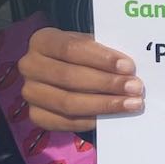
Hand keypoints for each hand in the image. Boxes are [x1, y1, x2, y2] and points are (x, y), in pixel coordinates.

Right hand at [19, 28, 143, 131]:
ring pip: (68, 102)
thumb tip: (129, 69)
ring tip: (131, 104)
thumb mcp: (87, 45)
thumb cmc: (80, 55)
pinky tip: (112, 117)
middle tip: (135, 88)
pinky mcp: (36, 116)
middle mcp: (29, 66)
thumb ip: (102, 53)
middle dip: (107, 84)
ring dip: (104, 104)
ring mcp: (30, 93)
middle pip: (70, 77)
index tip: (128, 67)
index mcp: (42, 40)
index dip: (101, 59)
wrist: (62, 72)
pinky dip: (90, 120)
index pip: (71, 49)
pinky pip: (65, 122)